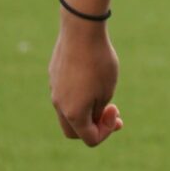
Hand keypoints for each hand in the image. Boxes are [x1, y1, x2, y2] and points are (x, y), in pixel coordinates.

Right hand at [49, 9, 123, 145]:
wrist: (81, 32)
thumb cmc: (99, 62)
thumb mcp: (107, 90)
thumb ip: (98, 111)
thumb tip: (91, 120)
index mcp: (73, 113)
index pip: (88, 138)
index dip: (106, 132)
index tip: (116, 111)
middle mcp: (59, 105)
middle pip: (73, 130)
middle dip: (93, 126)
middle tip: (111, 111)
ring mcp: (53, 90)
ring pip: (68, 111)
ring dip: (86, 109)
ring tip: (104, 94)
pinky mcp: (53, 76)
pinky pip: (65, 93)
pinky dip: (79, 95)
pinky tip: (91, 78)